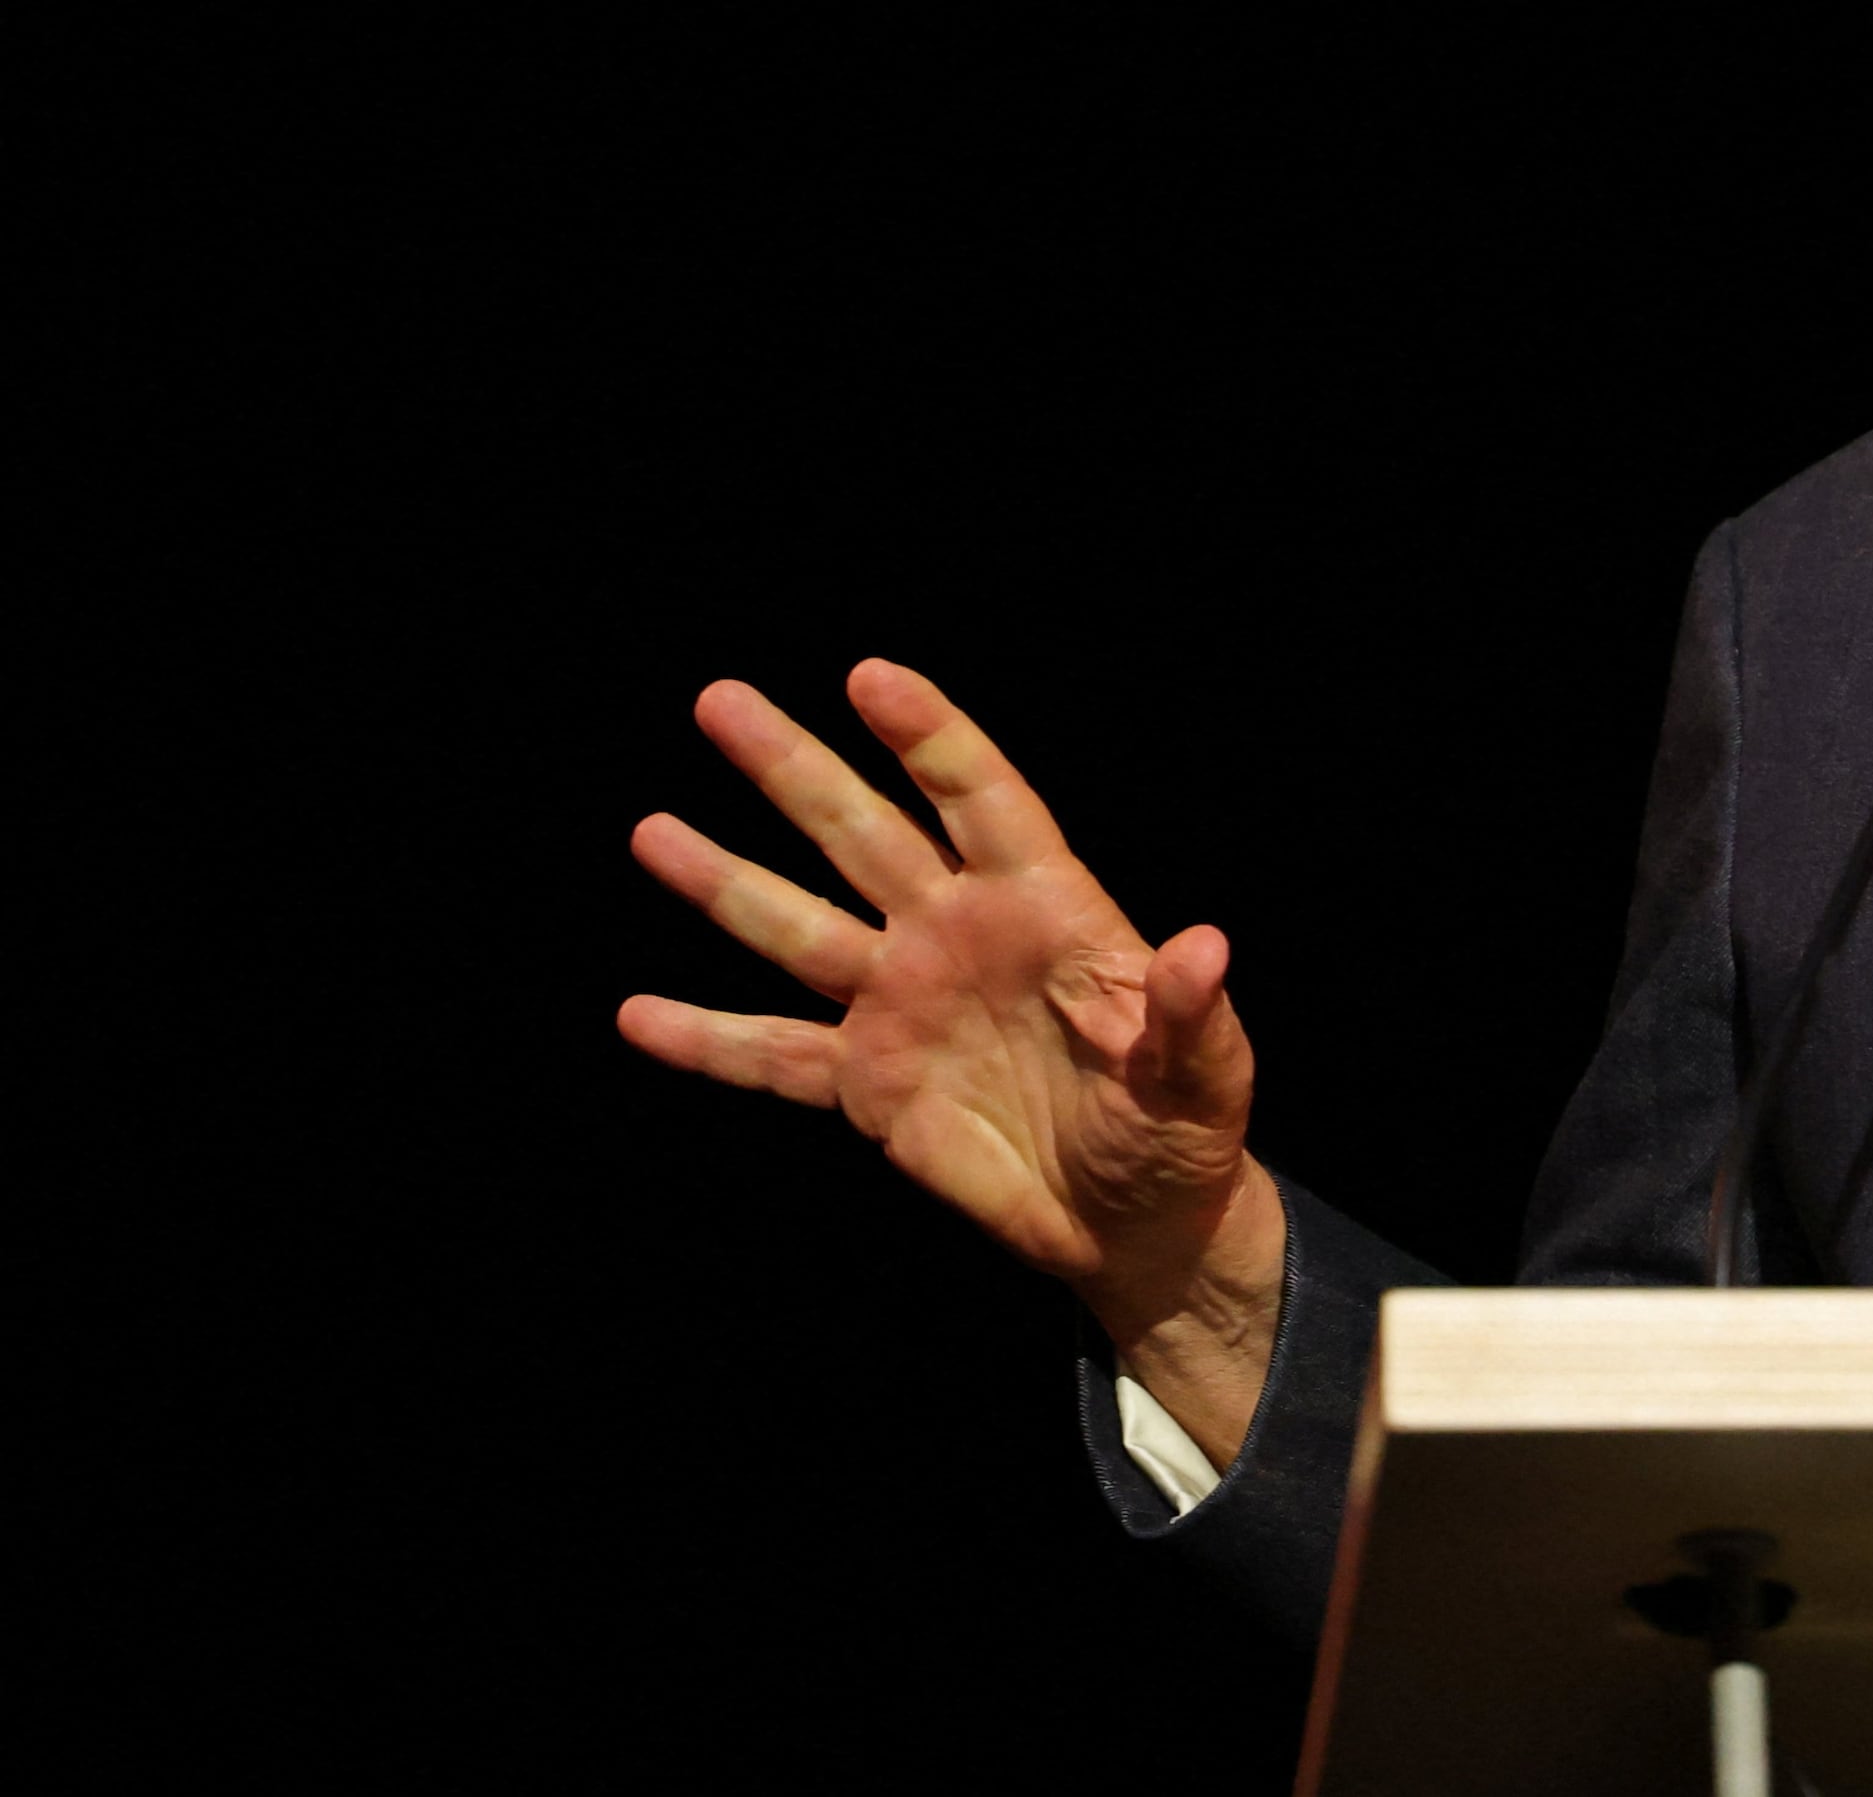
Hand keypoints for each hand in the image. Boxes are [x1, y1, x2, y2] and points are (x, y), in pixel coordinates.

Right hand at [616, 661, 1284, 1456]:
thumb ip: (1189, 1013)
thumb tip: (1207, 945)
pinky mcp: (867, 1084)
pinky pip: (773, 1056)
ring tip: (652, 828)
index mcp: (1047, 911)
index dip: (929, 739)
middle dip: (795, 770)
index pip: (982, 801)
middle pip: (866, 835)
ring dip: (724, 880)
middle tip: (719, 700)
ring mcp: (903, 1005)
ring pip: (798, 930)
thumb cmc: (1183, 1133)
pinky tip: (637, 1016)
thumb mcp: (1204, 1076)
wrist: (1132, 1224)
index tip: (870, 678)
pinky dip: (707, 1041)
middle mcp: (958, 937)